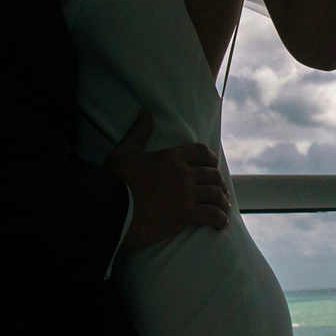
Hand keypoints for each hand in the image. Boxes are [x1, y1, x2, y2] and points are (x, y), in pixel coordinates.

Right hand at [106, 109, 230, 248]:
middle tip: (220, 192)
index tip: (214, 166)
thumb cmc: (115, 181)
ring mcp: (185, 195)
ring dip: (222, 202)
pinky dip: (220, 219)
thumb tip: (145, 112)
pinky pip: (211, 214)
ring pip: (215, 195)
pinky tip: (221, 223)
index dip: (210, 159)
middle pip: (212, 175)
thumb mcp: (124, 152)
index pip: (201, 152)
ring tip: (223, 209)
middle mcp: (182, 173)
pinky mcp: (184, 215)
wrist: (111, 209)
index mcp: (171, 157)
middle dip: (219, 184)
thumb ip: (138, 132)